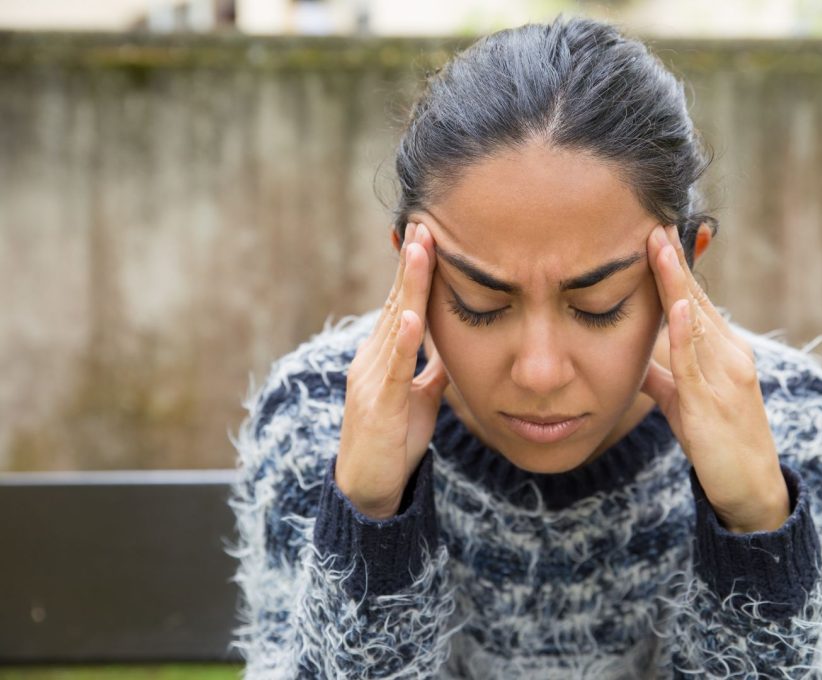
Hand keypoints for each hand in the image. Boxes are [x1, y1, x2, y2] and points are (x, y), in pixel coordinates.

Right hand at [336, 222, 448, 518]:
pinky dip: (405, 342)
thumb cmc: (395, 440)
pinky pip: (396, 369)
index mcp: (386, 353)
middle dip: (411, 262)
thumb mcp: (420, 397)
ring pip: (395, 324)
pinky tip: (414, 318)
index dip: (415, 270)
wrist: (368, 485)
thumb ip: (432, 369)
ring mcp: (373, 378)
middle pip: (397, 301)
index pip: (403, 302)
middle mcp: (374, 357)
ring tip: (420, 250)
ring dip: (409, 286)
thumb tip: (451, 347)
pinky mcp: (381, 404)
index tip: (428, 234)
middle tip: (423, 222)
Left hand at [640, 224, 790, 533]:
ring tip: (659, 244)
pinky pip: (695, 362)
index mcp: (722, 351)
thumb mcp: (683, 403)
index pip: (696, 300)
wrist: (750, 489)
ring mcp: (725, 376)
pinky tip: (678, 305)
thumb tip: (639, 358)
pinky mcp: (714, 402)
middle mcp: (729, 354)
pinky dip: (686, 332)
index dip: (675, 267)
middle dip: (674, 260)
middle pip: (696, 298)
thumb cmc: (716, 443)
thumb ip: (664, 376)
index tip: (656, 233)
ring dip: (676, 281)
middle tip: (654, 220)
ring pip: (695, 320)